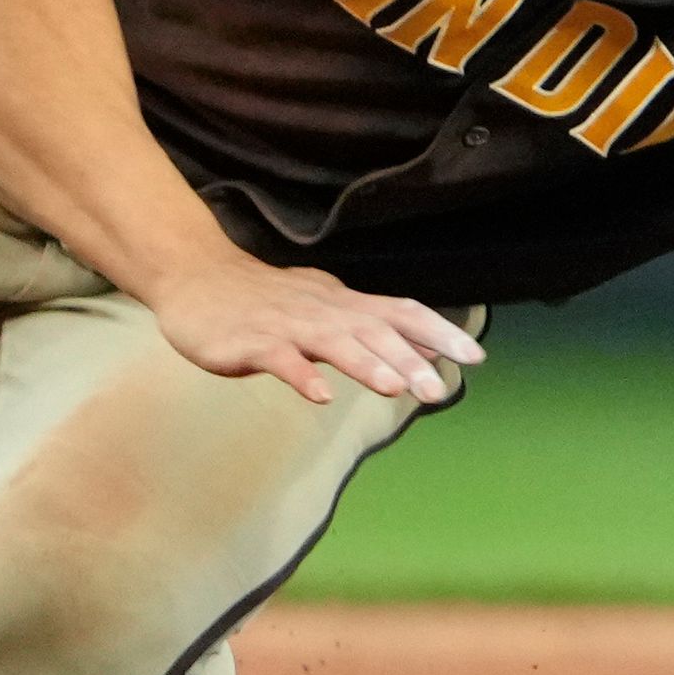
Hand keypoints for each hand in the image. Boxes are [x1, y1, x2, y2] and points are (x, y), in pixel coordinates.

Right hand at [146, 252, 484, 406]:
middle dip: (410, 359)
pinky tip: (322, 396)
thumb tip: (433, 346)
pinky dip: (302, 376)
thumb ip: (379, 327)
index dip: (439, 332)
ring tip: (395, 388)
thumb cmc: (269, 300)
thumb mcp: (331, 308)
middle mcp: (323, 311)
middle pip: (374, 331)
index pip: (403, 312)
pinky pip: (280, 359)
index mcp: (345, 304)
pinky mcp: (250, 342)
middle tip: (439, 390)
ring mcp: (287, 325)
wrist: (198, 279)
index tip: (475, 356)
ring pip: (333, 342)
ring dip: (365, 364)